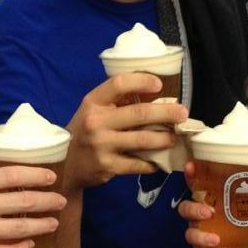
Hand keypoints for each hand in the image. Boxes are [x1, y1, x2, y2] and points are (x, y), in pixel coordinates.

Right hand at [0, 165, 67, 247]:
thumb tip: (0, 170)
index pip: (11, 175)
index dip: (35, 175)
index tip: (51, 177)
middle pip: (22, 202)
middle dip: (47, 201)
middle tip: (60, 201)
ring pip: (20, 229)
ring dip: (41, 225)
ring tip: (53, 222)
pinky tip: (30, 243)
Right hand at [64, 73, 188, 189]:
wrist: (65, 165)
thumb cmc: (84, 133)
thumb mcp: (92, 111)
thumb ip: (115, 103)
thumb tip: (155, 95)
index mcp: (93, 102)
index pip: (119, 83)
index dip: (142, 81)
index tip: (159, 84)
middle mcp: (96, 121)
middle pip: (139, 113)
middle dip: (167, 113)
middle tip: (183, 114)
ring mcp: (102, 145)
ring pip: (143, 140)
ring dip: (165, 138)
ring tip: (174, 138)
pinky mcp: (108, 166)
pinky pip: (138, 163)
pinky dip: (151, 163)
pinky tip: (158, 161)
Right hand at [179, 161, 247, 247]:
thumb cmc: (238, 226)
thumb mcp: (247, 210)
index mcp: (207, 201)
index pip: (196, 185)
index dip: (190, 175)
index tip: (190, 165)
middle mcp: (197, 216)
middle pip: (185, 208)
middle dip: (194, 209)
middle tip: (209, 212)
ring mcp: (198, 234)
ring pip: (189, 233)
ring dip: (201, 236)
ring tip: (215, 239)